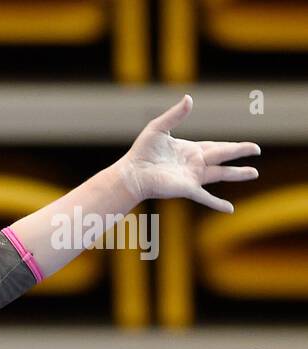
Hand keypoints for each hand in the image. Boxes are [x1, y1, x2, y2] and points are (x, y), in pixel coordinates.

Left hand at [113, 94, 260, 212]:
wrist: (132, 173)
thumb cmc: (141, 152)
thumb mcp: (158, 128)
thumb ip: (175, 114)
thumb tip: (189, 98)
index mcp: (190, 150)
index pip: (215, 146)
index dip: (231, 145)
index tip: (246, 145)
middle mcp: (195, 163)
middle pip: (224, 157)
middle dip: (240, 152)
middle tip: (257, 150)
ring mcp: (193, 177)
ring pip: (221, 174)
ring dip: (238, 174)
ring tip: (254, 173)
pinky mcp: (187, 188)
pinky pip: (206, 197)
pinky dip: (217, 203)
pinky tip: (229, 209)